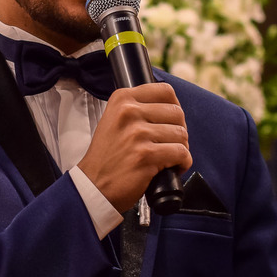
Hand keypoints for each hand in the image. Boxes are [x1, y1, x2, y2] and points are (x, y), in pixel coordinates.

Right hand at [77, 83, 191, 211]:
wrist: (94, 185)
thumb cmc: (108, 156)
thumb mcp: (114, 120)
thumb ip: (138, 108)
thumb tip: (172, 106)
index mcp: (122, 99)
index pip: (165, 91)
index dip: (173, 107)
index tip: (170, 121)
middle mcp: (128, 112)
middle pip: (177, 113)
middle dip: (178, 130)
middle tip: (168, 143)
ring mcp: (137, 134)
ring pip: (181, 134)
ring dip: (180, 149)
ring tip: (166, 157)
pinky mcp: (146, 155)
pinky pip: (181, 153)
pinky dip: (182, 163)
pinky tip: (170, 168)